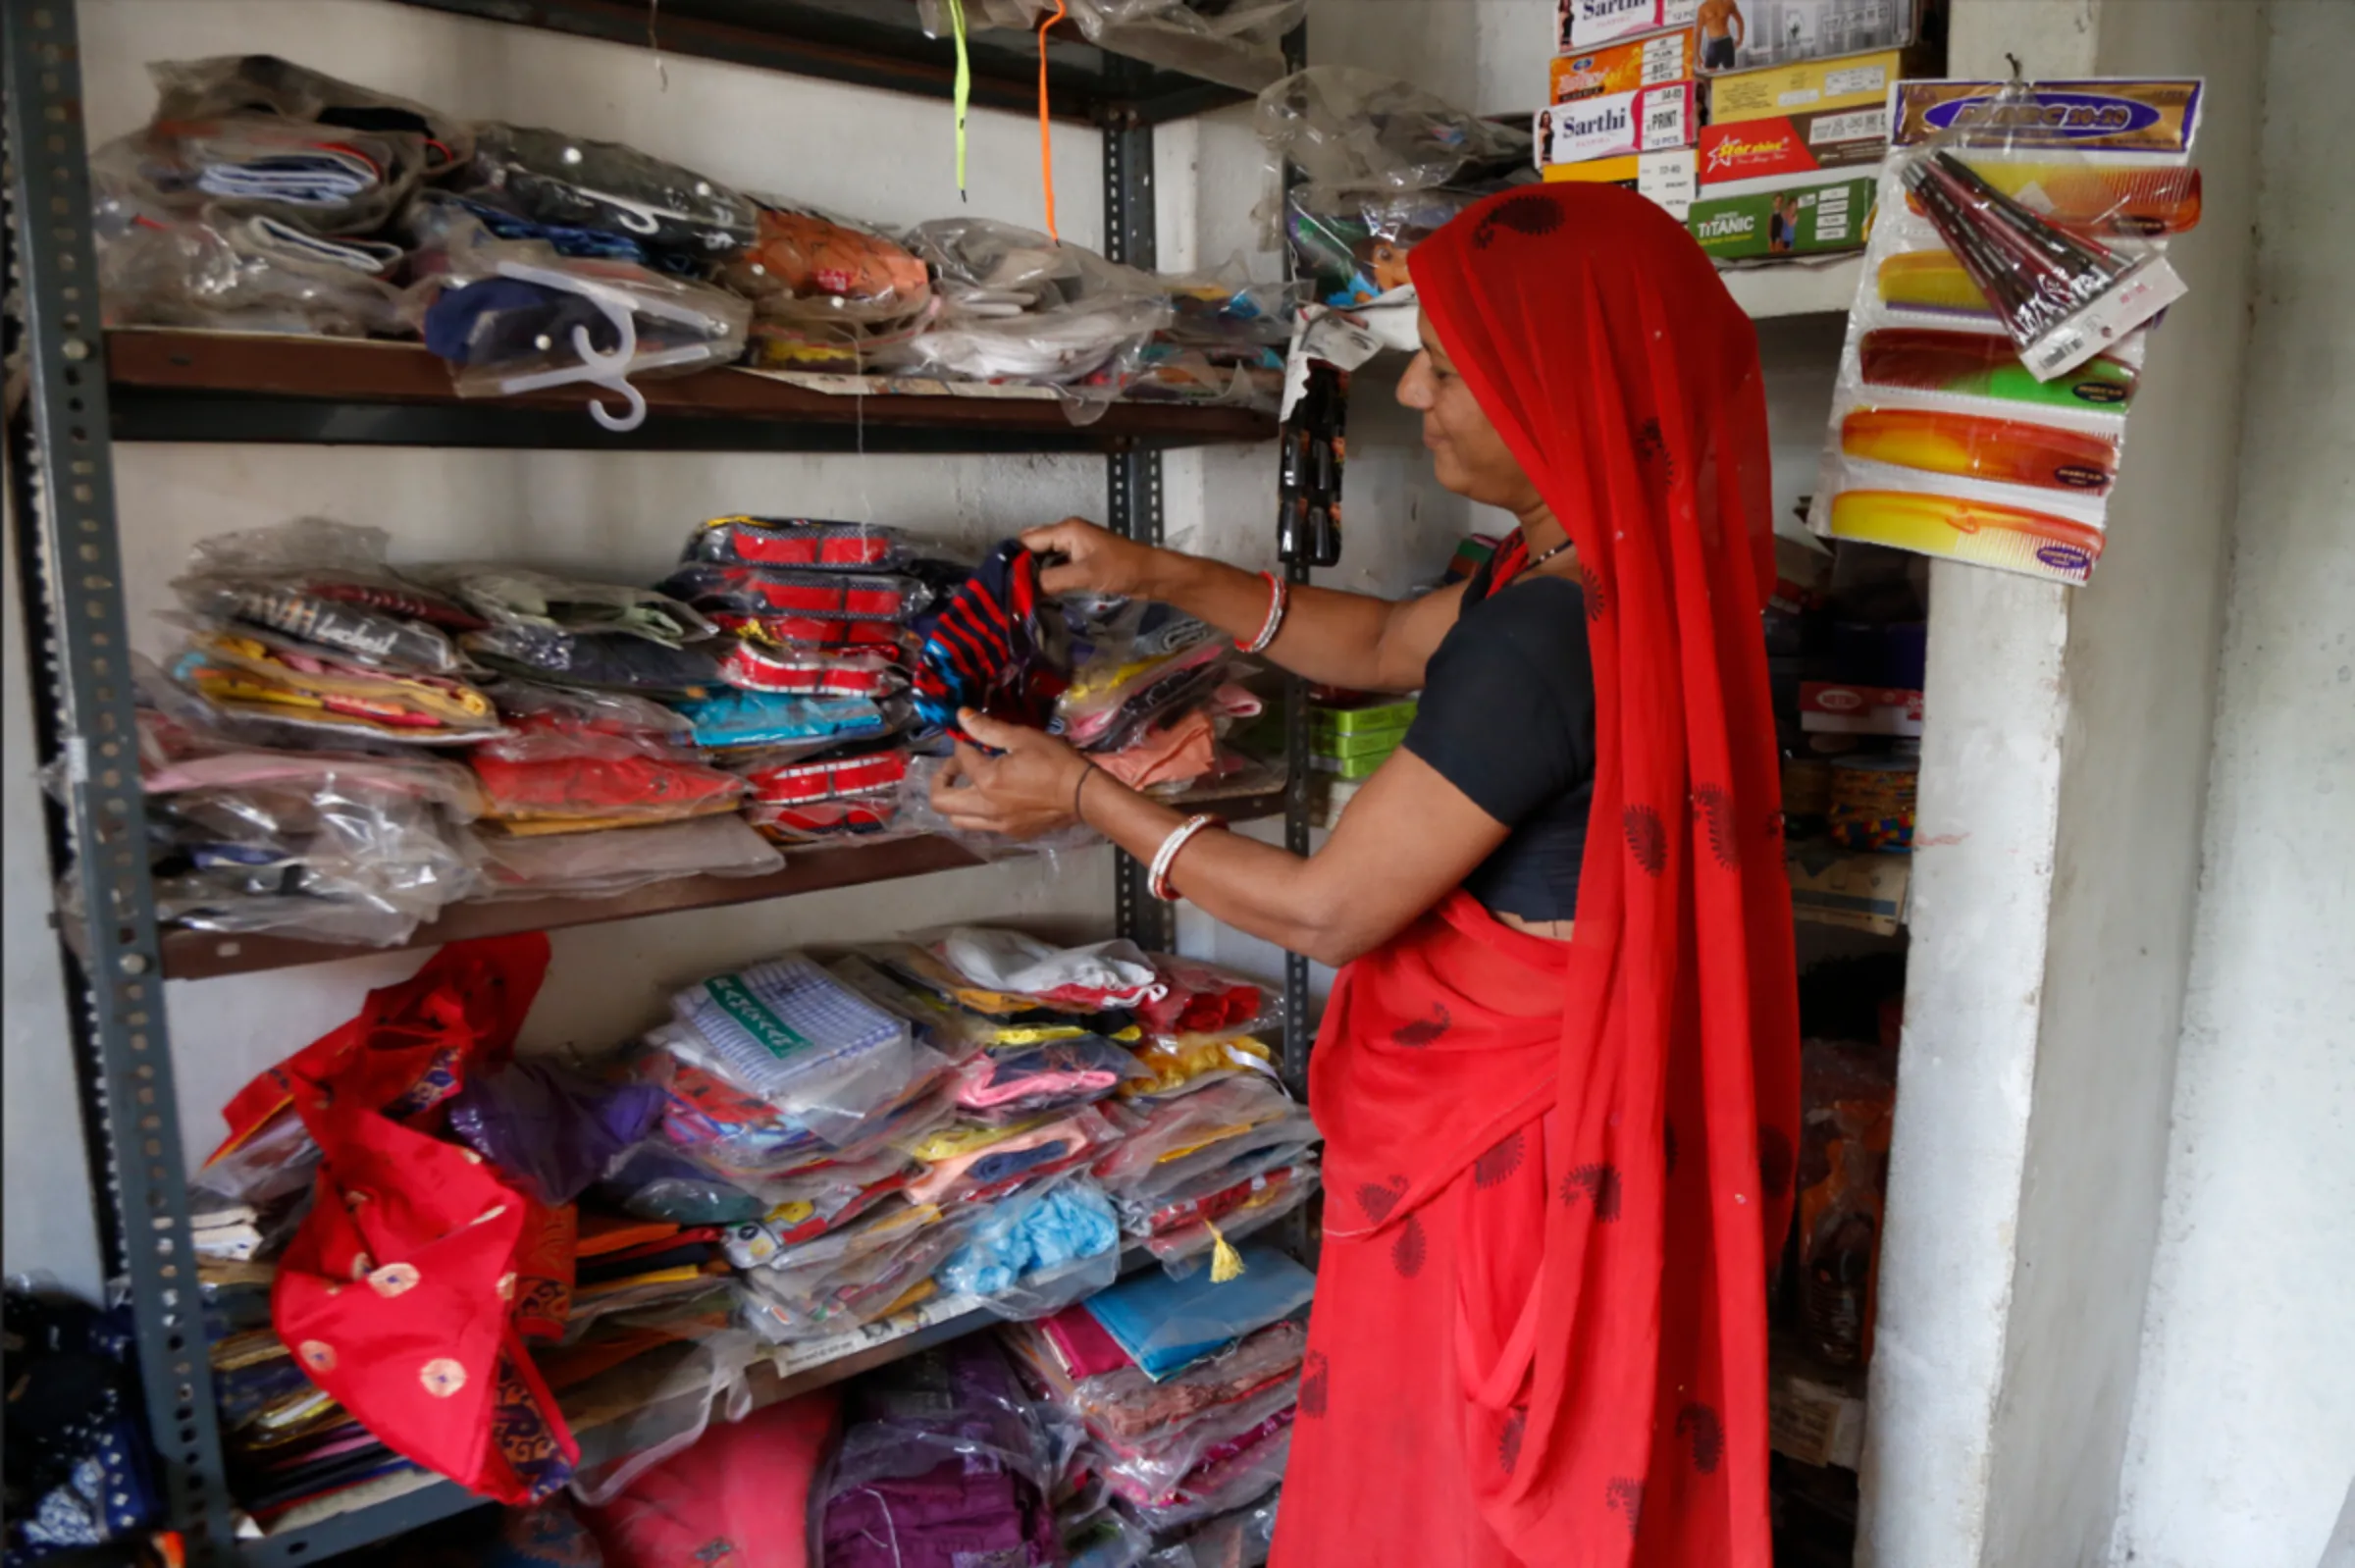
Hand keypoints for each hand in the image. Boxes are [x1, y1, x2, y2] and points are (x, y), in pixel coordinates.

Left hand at [929, 709, 1097, 839]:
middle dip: (942, 780)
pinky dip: (977, 812)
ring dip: (956, 802)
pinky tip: (992, 799)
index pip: (960, 760)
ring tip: (970, 785)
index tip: (969, 737)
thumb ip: (987, 729)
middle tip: (955, 768)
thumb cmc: (1055, 761)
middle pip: (941, 802)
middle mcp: (986, 808)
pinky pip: (982, 826)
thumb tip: (961, 716)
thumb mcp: (1022, 738)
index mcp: (987, 781)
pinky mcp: (1011, 833)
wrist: (1083, 795)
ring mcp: (998, 825)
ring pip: (958, 820)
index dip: (961, 745)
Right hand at [1021, 517, 1165, 598]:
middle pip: (1033, 546)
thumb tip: (1023, 590)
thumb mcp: (1084, 575)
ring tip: (1019, 593)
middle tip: (1008, 589)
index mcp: (1066, 530)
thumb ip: (1052, 580)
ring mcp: (1075, 546)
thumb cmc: (1121, 570)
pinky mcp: (1082, 559)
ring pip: (1045, 556)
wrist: (1152, 574)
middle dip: (1021, 565)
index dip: (1014, 559)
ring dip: (1034, 572)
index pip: (1027, 540)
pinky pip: (1057, 564)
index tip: (1001, 581)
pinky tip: (1040, 592)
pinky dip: (1048, 576)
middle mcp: (1067, 533)